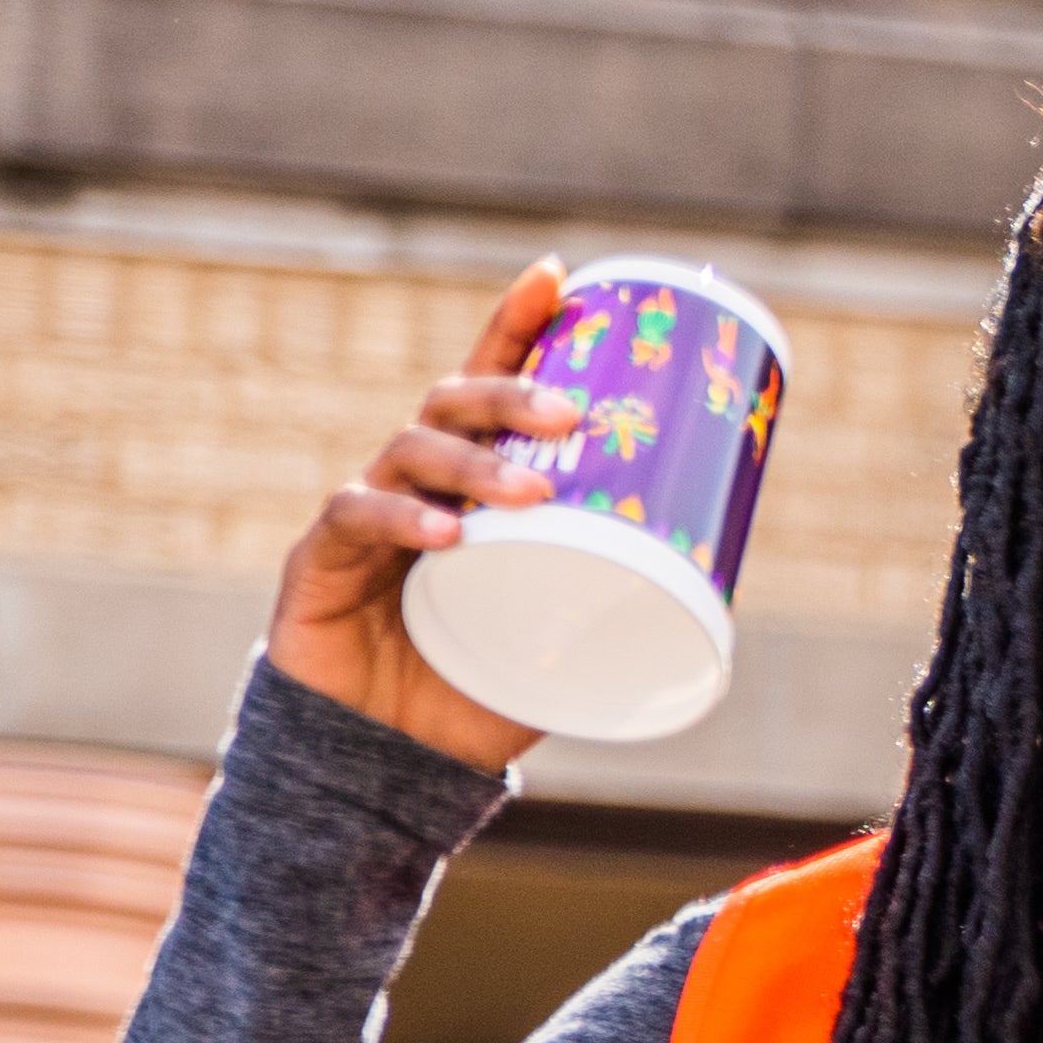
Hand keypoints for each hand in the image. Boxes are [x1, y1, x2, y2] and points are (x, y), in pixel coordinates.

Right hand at [268, 259, 572, 771]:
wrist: (389, 764)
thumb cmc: (479, 686)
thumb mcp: (562, 629)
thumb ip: (616, 589)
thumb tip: (723, 565)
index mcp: (467, 482)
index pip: (487, 384)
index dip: (516, 327)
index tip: (558, 278)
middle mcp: (412, 483)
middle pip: (451, 402)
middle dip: (511, 393)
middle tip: (572, 416)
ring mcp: (362, 516)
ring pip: (409, 452)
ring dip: (474, 463)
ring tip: (532, 492)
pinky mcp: (319, 564)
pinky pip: (356, 521)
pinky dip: (404, 522)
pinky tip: (447, 535)